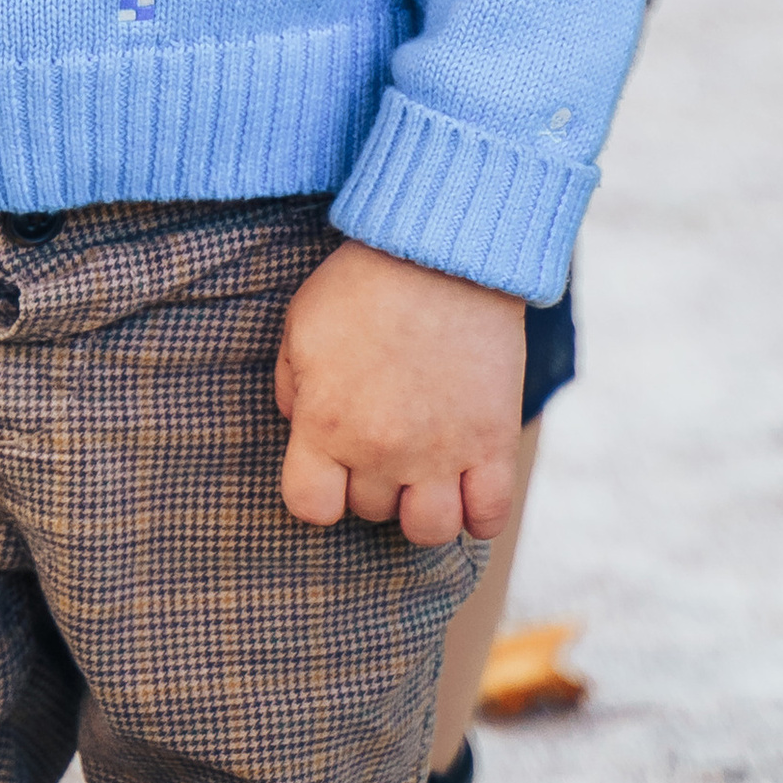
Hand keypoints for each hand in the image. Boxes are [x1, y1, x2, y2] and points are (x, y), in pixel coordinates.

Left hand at [275, 237, 525, 546]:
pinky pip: (489, 518)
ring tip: (421, 467)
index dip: (317, 489)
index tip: (328, 464)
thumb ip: (289, 386)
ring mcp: (441, 454)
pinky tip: (466, 482)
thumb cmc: (362, 283)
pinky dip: (477, 512)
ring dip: (421, 506)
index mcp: (326, 423)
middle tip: (380, 432)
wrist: (441, 253)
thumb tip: (299, 427)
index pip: (309, 506)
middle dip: (369, 478)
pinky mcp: (493, 444)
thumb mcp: (301, 325)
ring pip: (428, 530)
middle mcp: (381, 451)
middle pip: (370, 510)